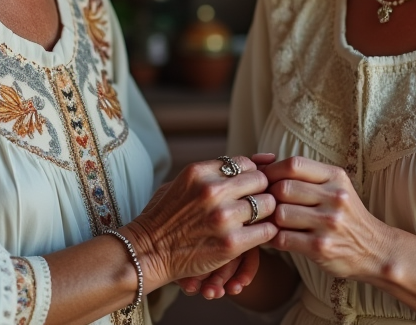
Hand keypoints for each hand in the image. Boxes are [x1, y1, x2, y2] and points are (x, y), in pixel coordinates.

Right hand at [123, 154, 276, 289]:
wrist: (147, 252)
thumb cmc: (164, 217)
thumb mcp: (180, 183)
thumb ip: (210, 172)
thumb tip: (249, 162)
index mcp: (200, 171)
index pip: (245, 163)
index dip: (251, 175)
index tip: (248, 187)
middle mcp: (212, 190)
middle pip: (261, 180)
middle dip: (261, 191)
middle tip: (256, 204)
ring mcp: (223, 217)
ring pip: (268, 204)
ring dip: (266, 213)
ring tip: (256, 220)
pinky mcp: (231, 243)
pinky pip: (267, 231)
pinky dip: (266, 233)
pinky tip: (255, 236)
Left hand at [264, 156, 388, 281]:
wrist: (375, 250)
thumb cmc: (347, 216)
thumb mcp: (336, 188)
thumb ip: (306, 176)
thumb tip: (262, 165)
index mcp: (336, 177)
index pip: (294, 164)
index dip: (272, 171)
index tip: (264, 180)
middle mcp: (334, 198)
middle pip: (283, 189)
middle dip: (269, 196)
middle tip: (265, 204)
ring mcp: (328, 223)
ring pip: (280, 214)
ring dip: (271, 219)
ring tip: (272, 221)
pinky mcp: (321, 247)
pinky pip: (283, 238)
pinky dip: (273, 238)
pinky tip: (277, 237)